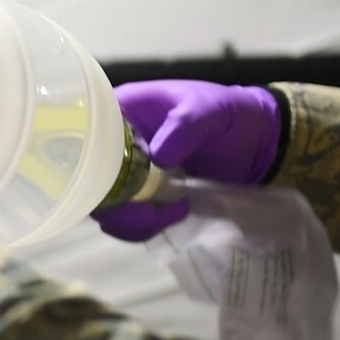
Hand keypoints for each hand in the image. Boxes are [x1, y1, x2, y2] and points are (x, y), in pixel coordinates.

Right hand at [93, 80, 281, 240]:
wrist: (256, 142)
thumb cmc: (229, 114)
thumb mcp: (210, 110)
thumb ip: (184, 127)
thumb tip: (157, 157)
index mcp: (120, 113)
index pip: (84, 138)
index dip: (89, 163)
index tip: (116, 183)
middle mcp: (112, 146)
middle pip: (88, 182)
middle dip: (115, 205)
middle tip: (149, 212)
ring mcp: (123, 175)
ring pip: (104, 207)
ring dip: (131, 221)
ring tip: (173, 213)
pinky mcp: (137, 198)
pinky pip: (123, 221)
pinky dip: (141, 228)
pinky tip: (173, 216)